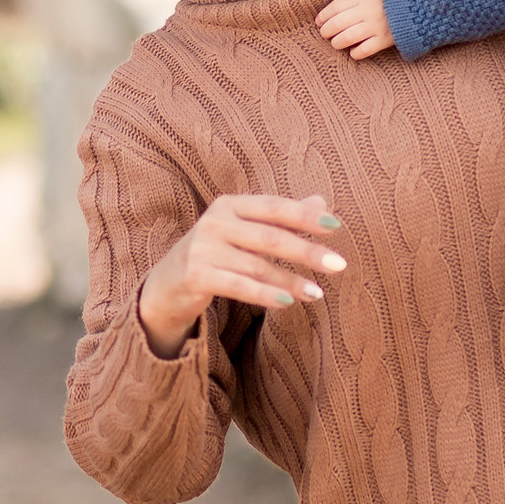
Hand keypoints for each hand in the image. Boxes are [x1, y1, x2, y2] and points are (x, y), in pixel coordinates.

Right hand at [137, 194, 347, 358]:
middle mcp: (214, 222)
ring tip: (318, 293)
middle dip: (307, 251)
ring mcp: (202, 249)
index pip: (274, 207)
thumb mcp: (243, 232)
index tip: (336, 226)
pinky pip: (238, 286)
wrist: (164, 286)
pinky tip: (288, 303)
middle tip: (339, 265)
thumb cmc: (214, 255)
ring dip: (291, 280)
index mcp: (229, 205)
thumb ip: (280, 217)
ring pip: (257, 265)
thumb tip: (321, 200)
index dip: (305, 215)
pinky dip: (265, 294)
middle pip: (270, 237)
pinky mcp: (195, 276)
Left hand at [314, 0, 395, 59]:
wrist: (423, 3)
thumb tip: (334, 11)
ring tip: (336, 43)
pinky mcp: (385, 40)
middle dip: (326, 31)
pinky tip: (353, 52)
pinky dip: (355, 53)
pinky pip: (363, 51)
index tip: (319, 21)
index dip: (324, 15)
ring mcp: (375, 26)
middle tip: (324, 34)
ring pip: (346, 38)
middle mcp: (367, 11)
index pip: (335, 6)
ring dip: (336, 42)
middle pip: (337, 23)